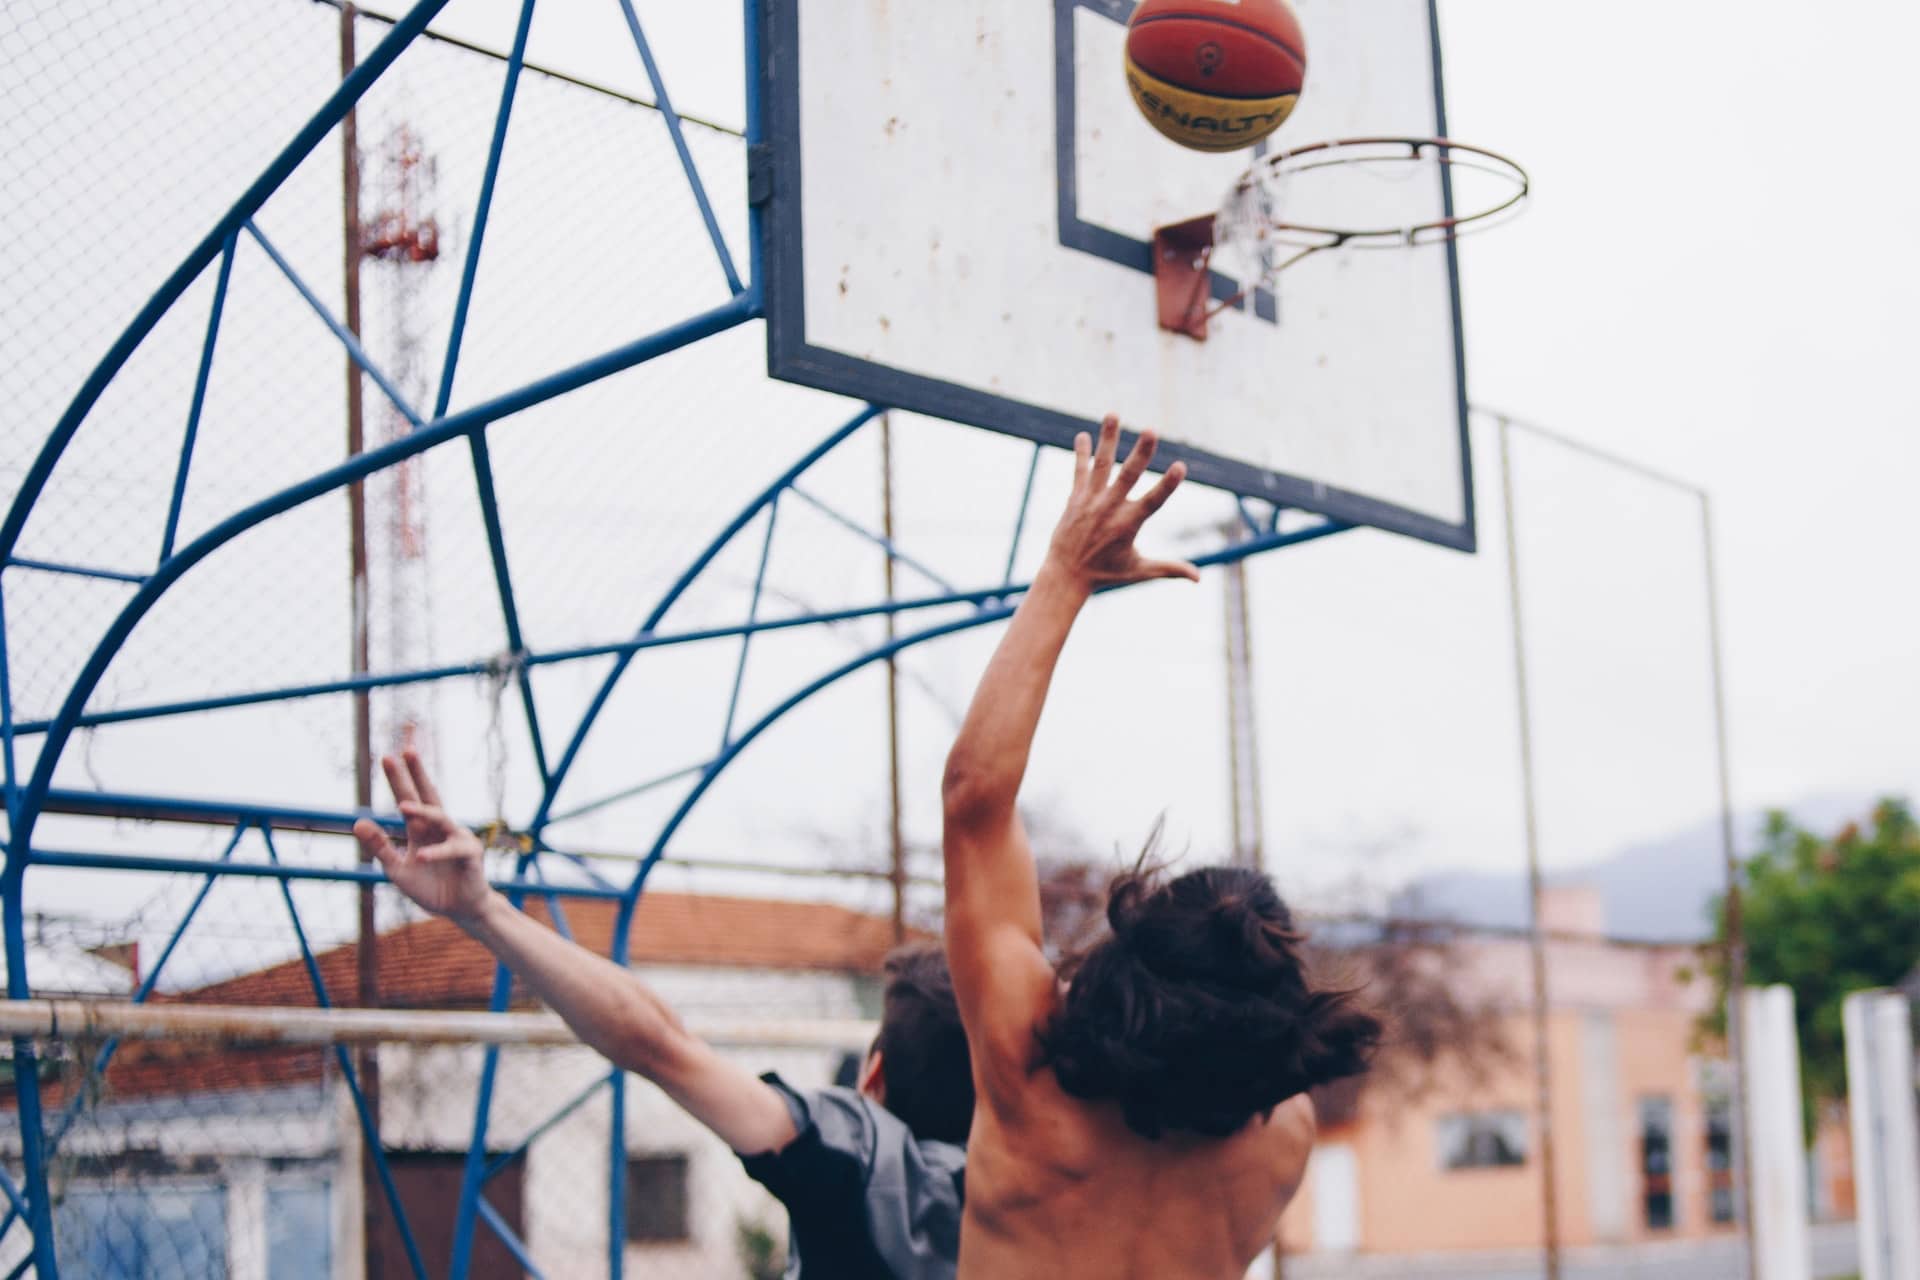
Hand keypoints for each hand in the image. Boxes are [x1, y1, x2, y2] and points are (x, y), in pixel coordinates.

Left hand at [353, 750, 495, 926]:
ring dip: (422, 812)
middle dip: (417, 773)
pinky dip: (436, 853)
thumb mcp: (396, 869)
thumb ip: (379, 846)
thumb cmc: (430, 887)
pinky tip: (421, 857)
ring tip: (402, 807)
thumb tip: (357, 821)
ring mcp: (457, 837)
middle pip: (427, 795)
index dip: (399, 778)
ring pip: (439, 818)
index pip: (408, 798)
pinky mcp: (469, 853)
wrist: (459, 910)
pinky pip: (451, 849)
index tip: (387, 756)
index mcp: (421, 829)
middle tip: (407, 751)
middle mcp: (439, 827)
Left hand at [1044, 415, 1198, 591]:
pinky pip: (1079, 470)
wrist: (1066, 575)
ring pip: (1102, 464)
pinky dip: (1082, 452)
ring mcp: (1091, 501)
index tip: (1181, 466)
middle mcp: (1110, 509)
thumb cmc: (1106, 574)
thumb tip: (1199, 578)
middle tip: (1151, 430)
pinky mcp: (1075, 498)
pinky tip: (1083, 434)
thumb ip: (1170, 569)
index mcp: (1129, 525)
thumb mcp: (1140, 571)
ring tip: (1113, 414)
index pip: (1153, 502)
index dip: (1167, 485)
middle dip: (1141, 453)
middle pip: (1128, 476)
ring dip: (1108, 438)